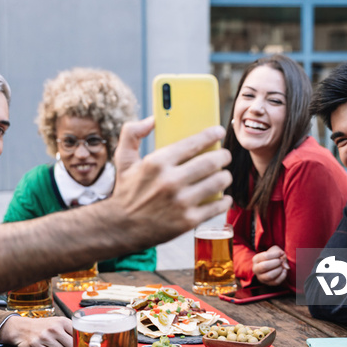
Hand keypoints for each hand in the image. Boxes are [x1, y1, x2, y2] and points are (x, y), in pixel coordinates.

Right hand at [0, 315, 72, 346]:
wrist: (22, 328)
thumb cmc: (43, 326)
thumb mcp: (58, 322)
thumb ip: (70, 329)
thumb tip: (84, 341)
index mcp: (62, 321)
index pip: (78, 336)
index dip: (79, 343)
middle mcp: (54, 328)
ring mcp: (45, 337)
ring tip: (53, 346)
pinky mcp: (36, 345)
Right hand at [111, 117, 232, 246]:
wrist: (121, 227)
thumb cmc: (126, 191)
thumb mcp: (124, 159)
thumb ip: (132, 133)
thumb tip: (152, 119)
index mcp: (157, 163)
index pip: (193, 143)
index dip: (211, 135)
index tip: (218, 132)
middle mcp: (170, 181)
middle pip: (211, 162)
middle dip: (223, 156)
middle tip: (224, 156)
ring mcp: (180, 202)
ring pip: (218, 182)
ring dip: (225, 176)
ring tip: (222, 175)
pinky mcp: (188, 221)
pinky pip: (217, 206)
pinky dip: (224, 200)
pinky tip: (223, 196)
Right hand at [252, 245, 289, 285]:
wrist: (272, 264)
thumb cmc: (273, 256)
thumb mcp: (275, 251)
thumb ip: (280, 255)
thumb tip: (286, 267)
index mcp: (256, 259)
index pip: (265, 256)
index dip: (275, 254)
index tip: (281, 253)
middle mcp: (256, 269)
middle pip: (265, 266)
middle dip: (276, 263)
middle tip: (281, 261)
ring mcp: (261, 277)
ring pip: (269, 276)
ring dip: (278, 270)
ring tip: (282, 266)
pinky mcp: (268, 283)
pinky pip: (276, 282)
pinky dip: (282, 276)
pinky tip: (284, 271)